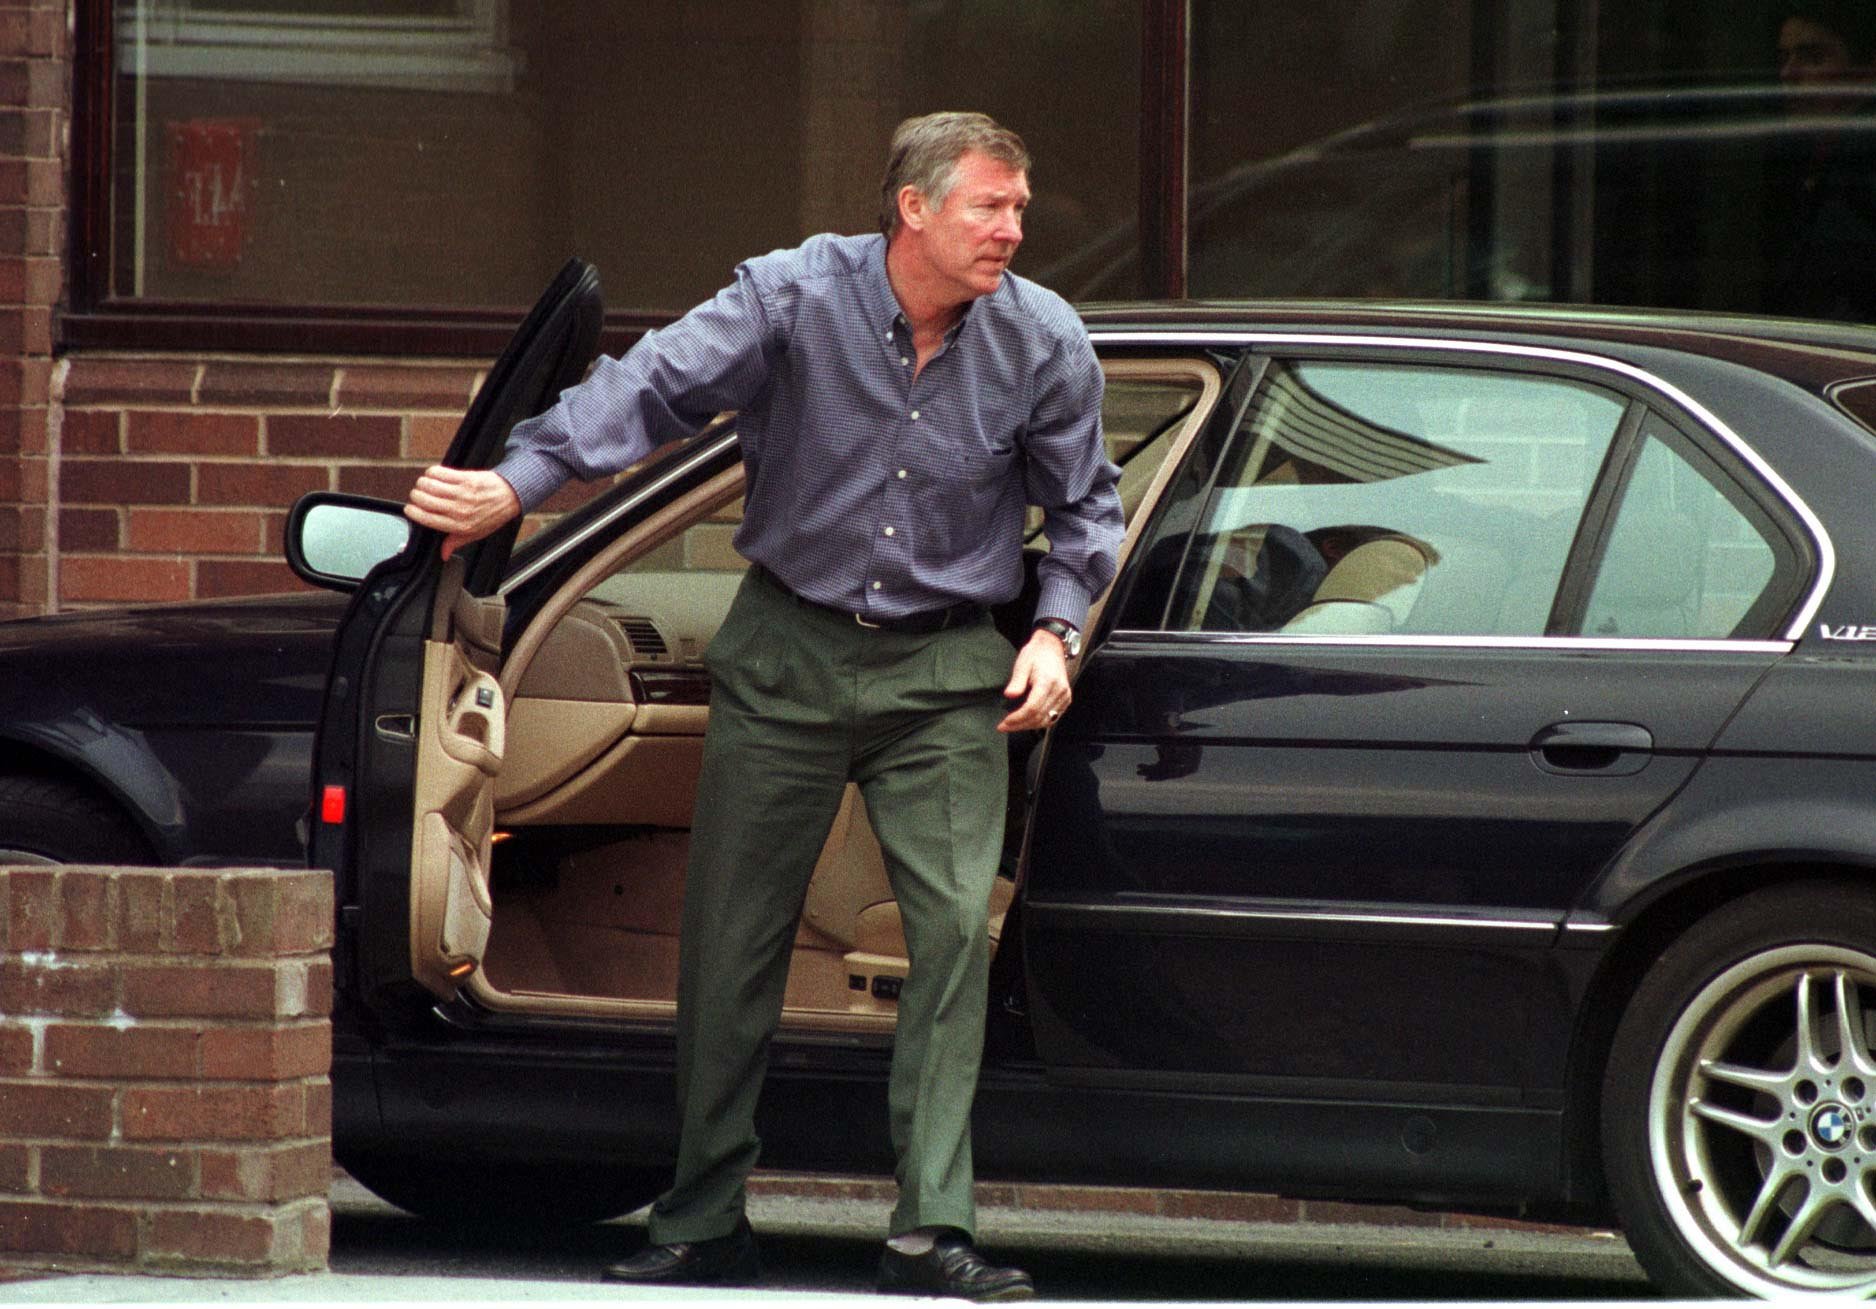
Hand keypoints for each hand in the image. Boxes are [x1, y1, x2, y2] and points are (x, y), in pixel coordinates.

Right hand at [404, 466, 521, 560]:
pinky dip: (432, 472)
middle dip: (416, 496)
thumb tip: (443, 554)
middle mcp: (459, 510)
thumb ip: (455, 542)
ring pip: (428, 485)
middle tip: (419, 496)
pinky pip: (439, 472)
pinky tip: (434, 475)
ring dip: (422, 483)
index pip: (427, 519)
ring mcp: (462, 493)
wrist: (510, 495)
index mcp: (459, 525)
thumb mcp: (475, 533)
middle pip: (423, 500)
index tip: (410, 509)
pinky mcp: (465, 478)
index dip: (413, 512)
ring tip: (425, 485)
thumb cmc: (493, 514)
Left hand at [997, 627, 1072, 733]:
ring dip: (1029, 726)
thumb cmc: (1036, 655)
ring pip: (1047, 720)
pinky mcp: (1066, 699)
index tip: (1003, 723)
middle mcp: (1059, 691)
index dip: (1017, 719)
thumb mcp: (1022, 664)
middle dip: (1020, 725)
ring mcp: (1065, 696)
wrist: (1052, 647)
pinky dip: (1039, 722)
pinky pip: (1053, 717)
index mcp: (1048, 682)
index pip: (1032, 708)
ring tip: (1013, 725)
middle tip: (1004, 726)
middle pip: (1039, 717)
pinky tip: (1027, 722)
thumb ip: (1017, 681)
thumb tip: (1009, 695)